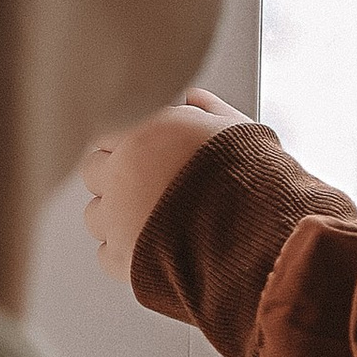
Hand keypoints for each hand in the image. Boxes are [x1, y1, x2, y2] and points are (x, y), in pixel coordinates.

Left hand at [81, 89, 246, 281]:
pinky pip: (108, 255)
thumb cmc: (255, 185)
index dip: (130, 143)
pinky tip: (154, 247)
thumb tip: (194, 99)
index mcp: (144, 132)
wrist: (261, 239)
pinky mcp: (124, 257)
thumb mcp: (240, 131)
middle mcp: (122, 171)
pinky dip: (126, 254)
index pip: (110, 131)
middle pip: (95, 171)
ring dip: (118, 217)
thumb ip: (209, 110)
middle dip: (118, 178)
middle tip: (150, 187)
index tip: (147, 153)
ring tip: (155, 221)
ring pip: (96, 214)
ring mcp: (118, 216)